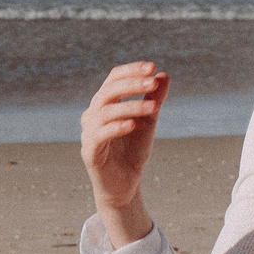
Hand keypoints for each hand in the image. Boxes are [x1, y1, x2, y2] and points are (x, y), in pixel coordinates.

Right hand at [80, 61, 168, 246]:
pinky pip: (100, 135)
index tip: (153, 67)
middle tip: (153, 83)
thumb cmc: (132, 152)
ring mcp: (89, 133)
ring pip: (106, 112)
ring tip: (153, 108)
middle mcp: (93, 114)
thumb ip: (154, 99)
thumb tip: (164, 75)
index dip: (132, 71)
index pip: (114, 78)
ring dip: (131, 106)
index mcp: (104, 104)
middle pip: (108, 91)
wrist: (125, 186)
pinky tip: (133, 124)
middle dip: (132, 84)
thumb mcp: (148, 122)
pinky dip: (116, 127)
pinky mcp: (89, 152)